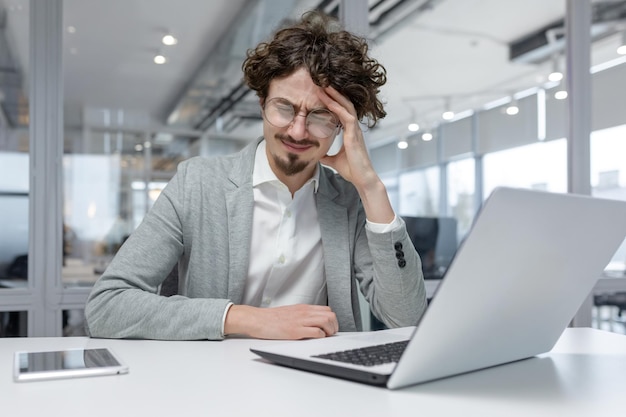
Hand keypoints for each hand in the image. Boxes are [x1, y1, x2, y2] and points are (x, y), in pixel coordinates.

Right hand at [224, 304, 337, 339]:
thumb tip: (313, 322)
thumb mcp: (290, 312)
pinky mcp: (296, 331)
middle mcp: (304, 312)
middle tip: (331, 334)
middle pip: (330, 315)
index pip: (327, 310)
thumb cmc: (271, 318)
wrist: (257, 320)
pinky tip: (316, 339)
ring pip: (326, 321)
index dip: (332, 320)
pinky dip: (321, 336)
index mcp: (303, 308)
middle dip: (334, 326)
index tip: (331, 328)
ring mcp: (300, 321)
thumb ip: (302, 315)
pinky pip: (316, 332)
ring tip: (325, 337)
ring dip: (330, 331)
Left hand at [317, 87, 394, 223]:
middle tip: (322, 82)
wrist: (362, 179)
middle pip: (344, 104)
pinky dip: (337, 108)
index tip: (321, 93)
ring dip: (334, 96)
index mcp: (350, 132)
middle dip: (333, 93)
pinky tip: (329, 101)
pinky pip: (346, 117)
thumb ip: (327, 155)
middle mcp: (354, 128)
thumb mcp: (334, 161)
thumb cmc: (352, 170)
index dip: (332, 101)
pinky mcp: (354, 135)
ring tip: (324, 85)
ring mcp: (355, 130)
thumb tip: (318, 154)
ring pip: (346, 107)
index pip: (341, 111)